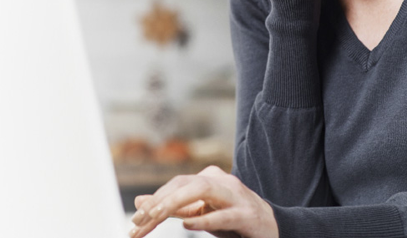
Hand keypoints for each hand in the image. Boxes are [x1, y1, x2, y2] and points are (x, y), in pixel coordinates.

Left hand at [128, 165, 278, 237]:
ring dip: (176, 202)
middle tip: (138, 220)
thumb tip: (139, 202)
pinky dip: (204, 219)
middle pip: (185, 183)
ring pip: (202, 190)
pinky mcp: (246, 215)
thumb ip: (172, 207)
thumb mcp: (198, 213)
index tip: (134, 223)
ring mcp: (235, 196)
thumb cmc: (232, 220)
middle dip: (159, 202)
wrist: (271, 228)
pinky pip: (223, 215)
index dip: (153, 202)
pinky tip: (187, 224)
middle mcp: (221, 182)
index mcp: (208, 178)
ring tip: (156, 216)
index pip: (175, 185)